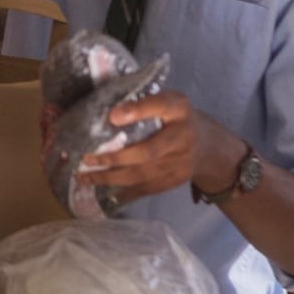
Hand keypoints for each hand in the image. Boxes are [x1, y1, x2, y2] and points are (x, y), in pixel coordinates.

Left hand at [73, 90, 206, 205]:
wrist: (208, 144)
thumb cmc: (174, 118)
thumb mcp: (166, 101)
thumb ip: (142, 104)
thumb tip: (106, 114)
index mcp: (178, 108)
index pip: (160, 106)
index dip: (137, 111)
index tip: (113, 116)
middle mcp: (183, 135)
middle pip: (147, 151)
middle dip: (114, 158)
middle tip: (86, 160)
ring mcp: (182, 161)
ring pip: (143, 174)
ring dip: (111, 178)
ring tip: (86, 178)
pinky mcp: (177, 179)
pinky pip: (148, 188)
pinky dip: (125, 191)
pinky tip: (104, 191)